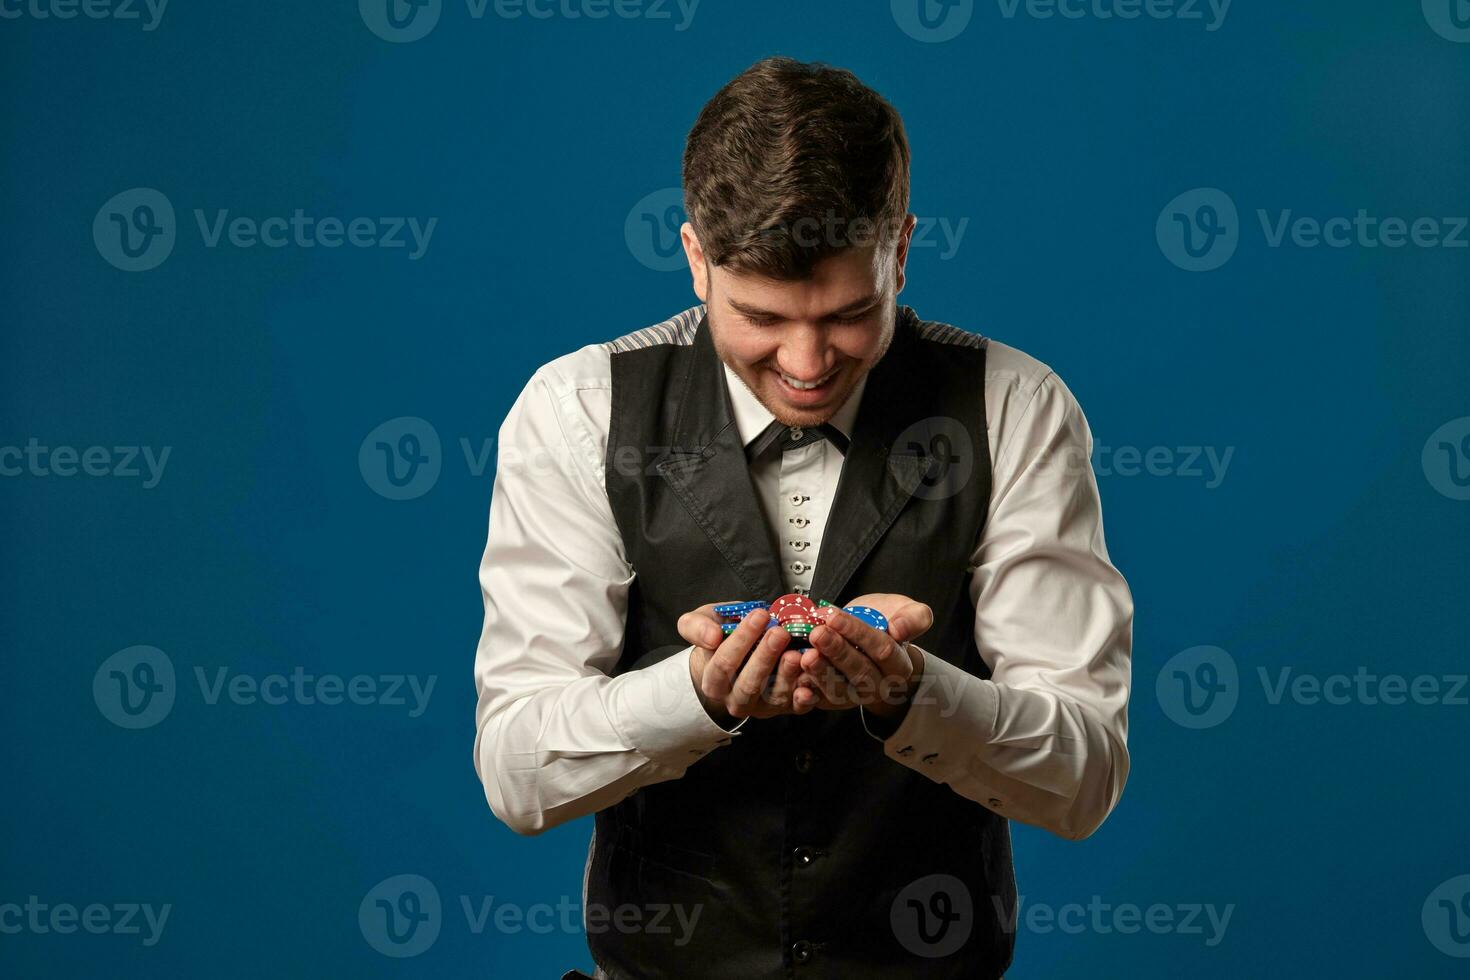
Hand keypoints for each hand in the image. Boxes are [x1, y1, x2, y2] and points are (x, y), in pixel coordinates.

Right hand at [680, 602, 817, 725]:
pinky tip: (811, 679)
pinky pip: (797, 705)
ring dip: (787, 675)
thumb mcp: (699, 624)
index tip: (759, 615)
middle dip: (766, 656)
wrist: (738, 654)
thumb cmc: (720, 636)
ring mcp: (762, 706)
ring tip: (797, 653)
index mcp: (713, 681)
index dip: (741, 640)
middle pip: (749, 684)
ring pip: (774, 696)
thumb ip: (696, 627)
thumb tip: (712, 637)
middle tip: (780, 632)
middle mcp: (736, 699)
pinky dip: (805, 695)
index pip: (724, 663)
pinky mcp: (785, 708)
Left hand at [797, 593, 932, 718]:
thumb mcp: (908, 611)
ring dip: (820, 673)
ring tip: (805, 655)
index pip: (881, 649)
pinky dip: (807, 693)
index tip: (834, 616)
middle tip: (817, 634)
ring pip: (838, 690)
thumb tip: (899, 629)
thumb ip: (914, 618)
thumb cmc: (886, 622)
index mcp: (898, 664)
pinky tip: (797, 680)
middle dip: (836, 651)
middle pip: (858, 671)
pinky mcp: (833, 700)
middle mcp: (878, 684)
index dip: (857, 633)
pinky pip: (820, 701)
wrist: (871, 638)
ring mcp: (855, 695)